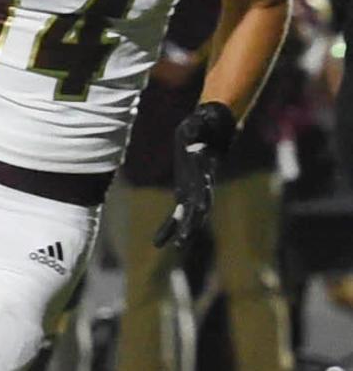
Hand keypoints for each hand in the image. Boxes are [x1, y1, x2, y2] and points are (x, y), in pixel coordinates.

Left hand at [153, 102, 236, 247]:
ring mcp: (195, 190)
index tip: (200, 210)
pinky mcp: (186, 191)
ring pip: (190, 217)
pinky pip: (179, 214)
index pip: (204, 188)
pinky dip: (171, 226)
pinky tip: (159, 241)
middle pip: (199, 210)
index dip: (202, 199)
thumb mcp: (197, 123)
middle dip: (190, 225)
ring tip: (169, 247)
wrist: (210, 130)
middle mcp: (202, 184)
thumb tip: (191, 130)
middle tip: (180, 242)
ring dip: (181, 232)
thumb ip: (196, 128)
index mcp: (204, 170)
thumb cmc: (202, 125)